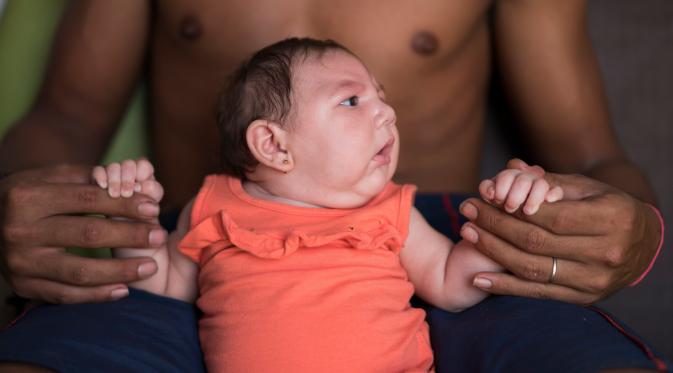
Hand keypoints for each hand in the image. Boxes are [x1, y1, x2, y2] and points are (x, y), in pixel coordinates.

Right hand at [0, 164, 166, 303]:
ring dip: (120, 271)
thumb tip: (135, 180)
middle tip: (158, 235)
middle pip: (86, 235)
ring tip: (151, 266)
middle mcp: (19, 231)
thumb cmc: (31, 194)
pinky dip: (97, 295)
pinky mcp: (22, 286)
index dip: (123, 204)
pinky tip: (124, 289)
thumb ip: (90, 177)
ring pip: (79, 271)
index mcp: (27, 197)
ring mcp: (19, 262)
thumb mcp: (51, 176)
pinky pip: (65, 295)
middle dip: (129, 236)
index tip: (153, 208)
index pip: (86, 200)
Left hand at [459, 161, 661, 304]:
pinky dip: (506, 286)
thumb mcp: (587, 188)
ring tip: (467, 233)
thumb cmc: (608, 207)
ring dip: (494, 252)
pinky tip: (479, 278)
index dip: (513, 208)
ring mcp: (595, 279)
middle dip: (496, 225)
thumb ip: (548, 181)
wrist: (642, 244)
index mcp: (611, 219)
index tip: (482, 197)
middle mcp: (606, 252)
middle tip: (467, 210)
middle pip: (537, 242)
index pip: (552, 216)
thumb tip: (511, 166)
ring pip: (533, 268)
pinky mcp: (585, 297)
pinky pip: (538, 293)